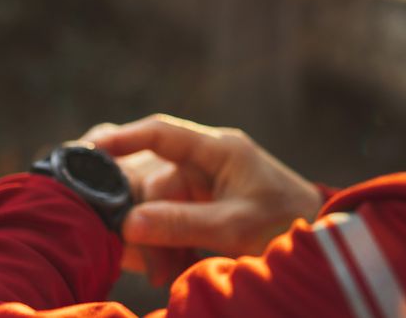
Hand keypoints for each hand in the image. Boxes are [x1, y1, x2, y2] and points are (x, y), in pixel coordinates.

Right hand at [82, 115, 322, 285]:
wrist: (317, 246)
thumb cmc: (285, 224)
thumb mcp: (237, 227)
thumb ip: (184, 223)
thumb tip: (128, 224)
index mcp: (218, 150)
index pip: (160, 132)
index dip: (122, 138)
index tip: (88, 151)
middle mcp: (202, 163)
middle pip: (147, 183)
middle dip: (142, 225)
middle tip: (150, 266)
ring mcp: (197, 187)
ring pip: (150, 209)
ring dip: (152, 244)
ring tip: (165, 273)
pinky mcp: (194, 212)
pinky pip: (160, 225)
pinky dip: (160, 250)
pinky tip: (166, 271)